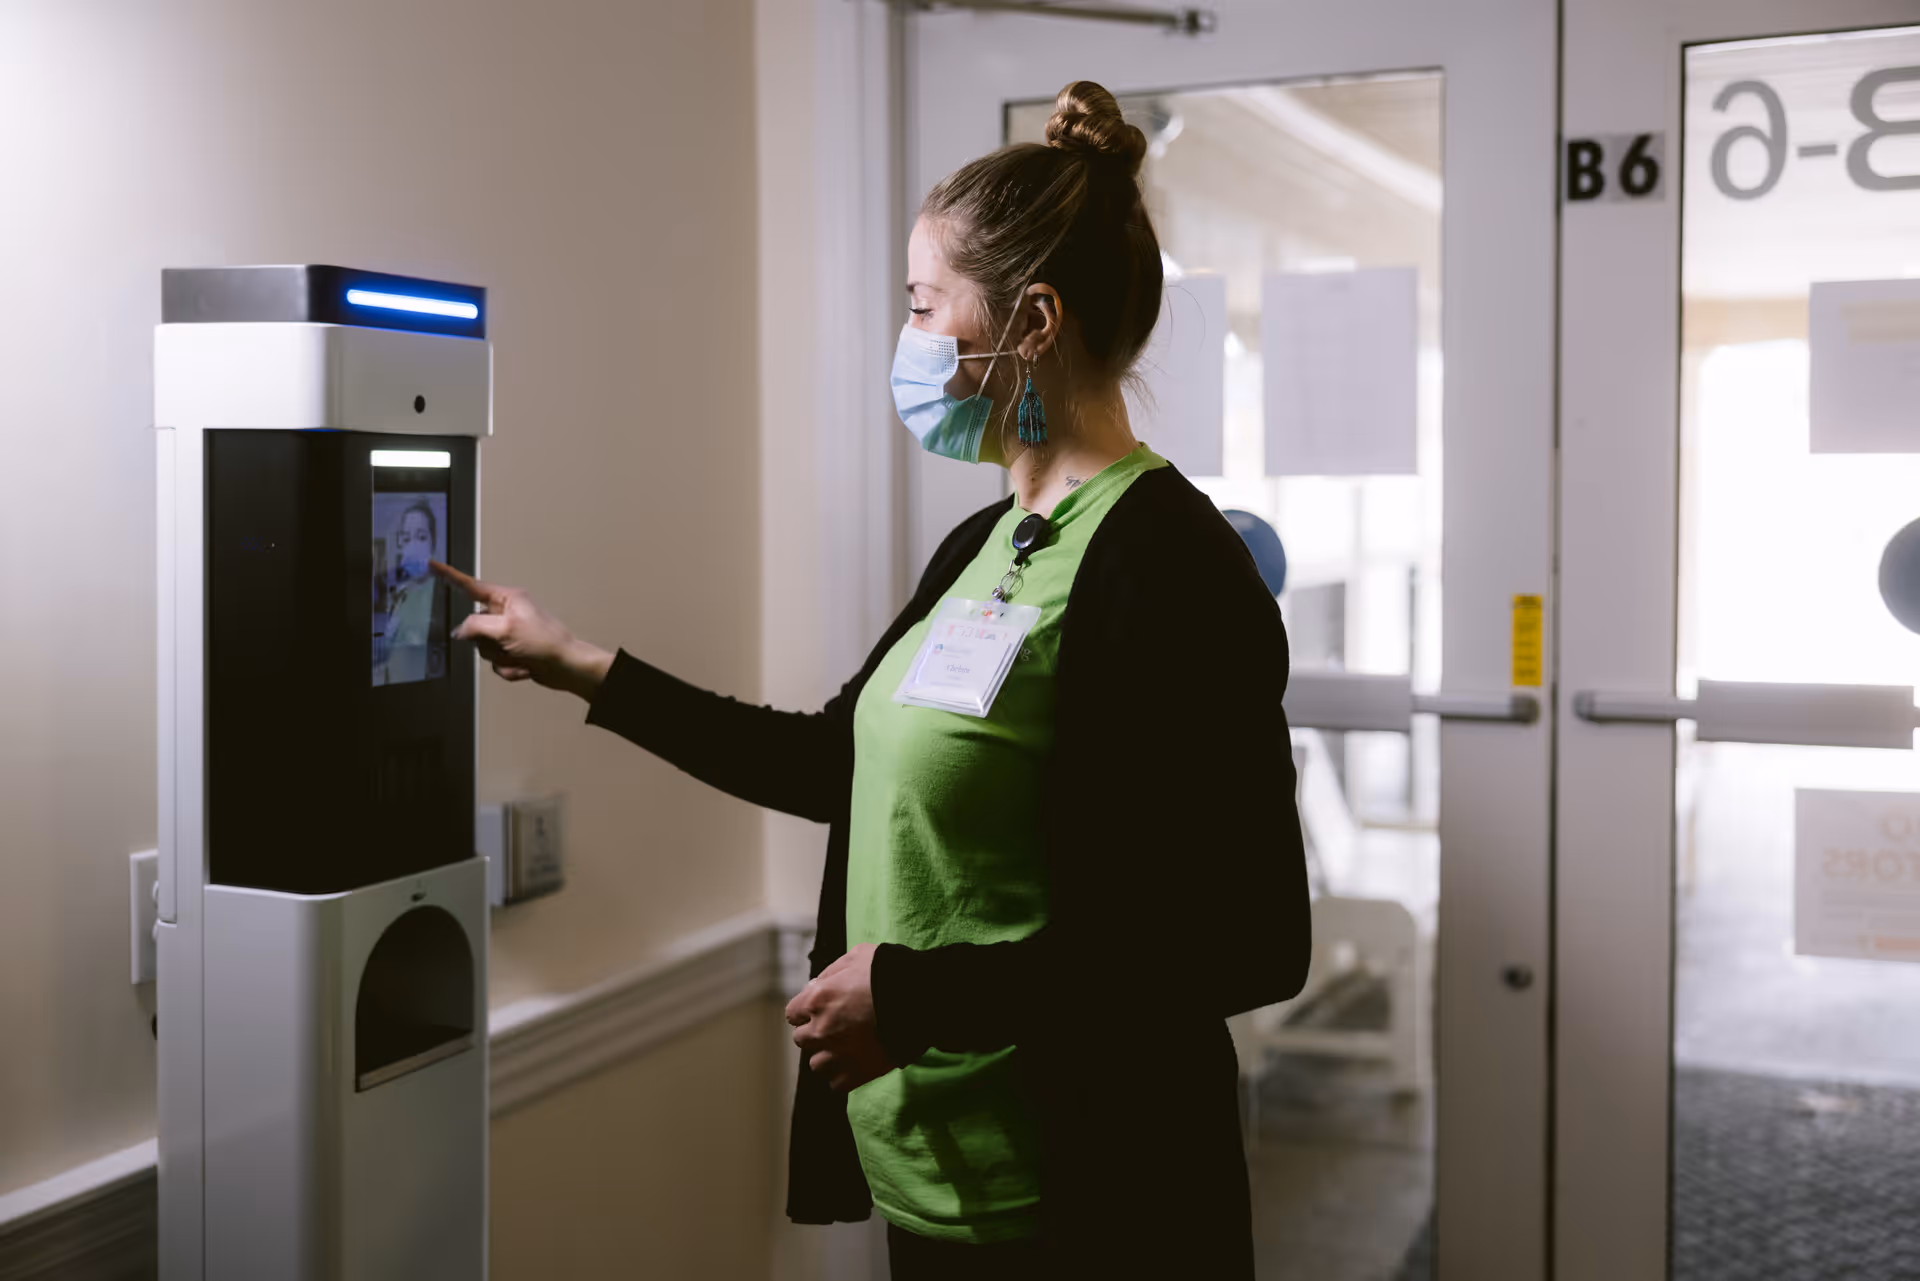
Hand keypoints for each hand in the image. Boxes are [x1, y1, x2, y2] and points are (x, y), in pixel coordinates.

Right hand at [432, 560, 613, 700]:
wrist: (566, 667)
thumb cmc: (543, 641)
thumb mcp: (505, 629)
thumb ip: (475, 626)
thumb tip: (459, 631)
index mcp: (506, 598)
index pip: (470, 586)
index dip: (449, 576)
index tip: (431, 564)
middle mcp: (505, 614)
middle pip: (473, 626)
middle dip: (487, 642)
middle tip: (507, 645)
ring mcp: (508, 634)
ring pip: (483, 648)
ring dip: (500, 657)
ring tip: (520, 657)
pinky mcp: (512, 652)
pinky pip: (496, 662)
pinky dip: (509, 668)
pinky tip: (525, 668)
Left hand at [785, 943, 893, 1092]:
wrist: (921, 999)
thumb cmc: (889, 972)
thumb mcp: (857, 956)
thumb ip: (831, 972)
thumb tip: (815, 985)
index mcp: (817, 1000)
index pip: (793, 1013)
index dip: (807, 1010)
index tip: (821, 1008)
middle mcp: (821, 1030)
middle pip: (802, 1039)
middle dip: (816, 1032)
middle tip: (836, 1026)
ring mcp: (838, 1055)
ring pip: (816, 1064)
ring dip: (827, 1056)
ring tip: (844, 1048)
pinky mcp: (857, 1073)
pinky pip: (836, 1084)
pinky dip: (842, 1076)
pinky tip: (854, 1064)